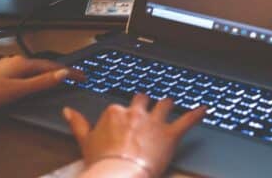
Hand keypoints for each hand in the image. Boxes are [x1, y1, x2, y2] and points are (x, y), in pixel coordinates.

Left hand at [0, 55, 84, 110]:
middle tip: (76, 77)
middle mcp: (16, 60)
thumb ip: (41, 82)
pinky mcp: (1, 71)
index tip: (83, 75)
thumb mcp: (17, 91)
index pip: (53, 66)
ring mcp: (7, 65)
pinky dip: (35, 76)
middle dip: (61, 70)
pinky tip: (35, 82)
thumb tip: (62, 73)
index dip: (69, 72)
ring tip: (60, 79)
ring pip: (34, 68)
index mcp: (23, 63)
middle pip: (44, 65)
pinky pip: (25, 72)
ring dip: (48, 73)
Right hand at [63, 94, 206, 176]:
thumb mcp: (85, 141)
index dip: (124, 114)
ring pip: (164, 104)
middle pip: (143, 100)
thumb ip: (77, 123)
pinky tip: (205, 109)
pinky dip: (197, 114)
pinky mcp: (170, 134)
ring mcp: (153, 121)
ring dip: (168, 104)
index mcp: (114, 112)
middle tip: (149, 106)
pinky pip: (187, 120)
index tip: (126, 120)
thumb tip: (66, 110)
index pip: (121, 107)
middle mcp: (135, 112)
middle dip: (146, 103)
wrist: (119, 173)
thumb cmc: (102, 162)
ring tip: (171, 102)